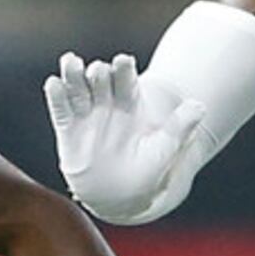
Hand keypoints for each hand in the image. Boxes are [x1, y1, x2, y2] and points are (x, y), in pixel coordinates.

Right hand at [44, 53, 208, 224]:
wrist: (122, 194)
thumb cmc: (146, 170)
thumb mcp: (166, 149)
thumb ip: (180, 126)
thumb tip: (201, 106)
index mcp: (130, 104)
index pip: (126, 81)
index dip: (124, 70)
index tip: (123, 61)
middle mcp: (107, 105)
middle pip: (100, 80)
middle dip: (98, 72)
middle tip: (97, 69)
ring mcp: (87, 116)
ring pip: (78, 89)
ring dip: (73, 75)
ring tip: (70, 62)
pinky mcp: (69, 130)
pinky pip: (62, 111)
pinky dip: (57, 97)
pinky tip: (53, 83)